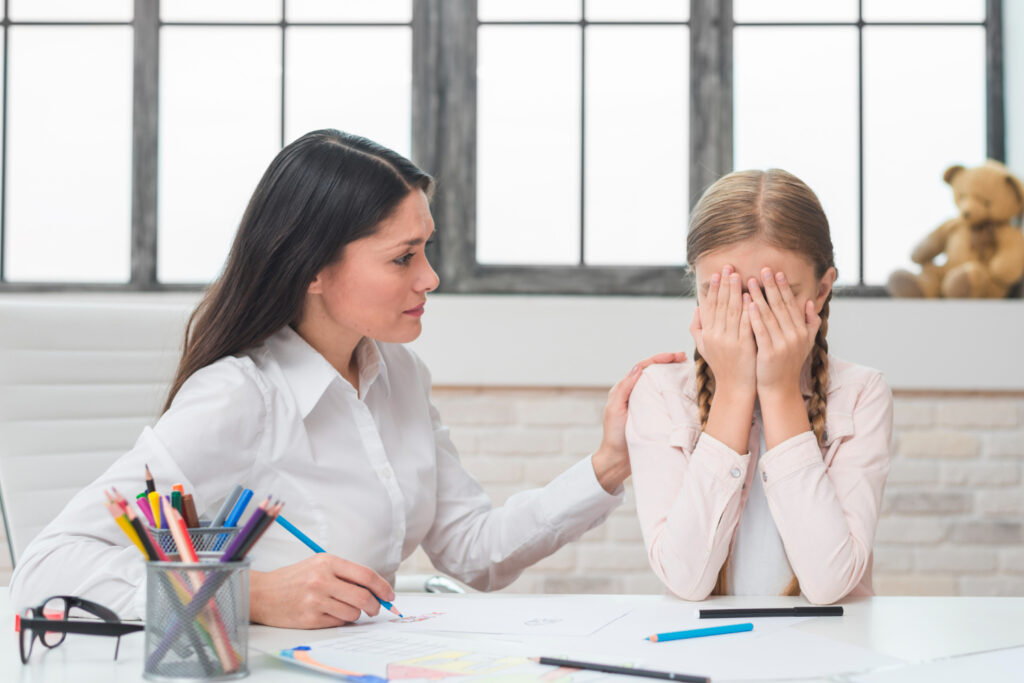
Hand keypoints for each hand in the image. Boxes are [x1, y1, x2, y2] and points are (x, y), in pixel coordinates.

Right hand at [249, 554, 394, 627]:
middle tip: (375, 608)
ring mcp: (315, 600)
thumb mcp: (319, 565)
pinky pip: (338, 623)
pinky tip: (330, 613)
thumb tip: (375, 589)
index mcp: (327, 562)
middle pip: (363, 596)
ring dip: (355, 614)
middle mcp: (322, 580)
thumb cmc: (294, 578)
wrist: (262, 593)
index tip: (390, 594)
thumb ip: (346, 574)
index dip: (382, 587)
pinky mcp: (310, 618)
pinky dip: (340, 620)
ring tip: (344, 608)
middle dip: (375, 605)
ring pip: (353, 612)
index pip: (366, 575)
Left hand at [592, 350, 686, 491]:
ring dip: (672, 375)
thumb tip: (638, 368)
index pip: (643, 368)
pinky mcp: (654, 415)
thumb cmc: (614, 436)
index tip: (674, 356)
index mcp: (625, 389)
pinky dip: (674, 393)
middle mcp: (635, 394)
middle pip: (653, 372)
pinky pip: (665, 399)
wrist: (618, 461)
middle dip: (668, 363)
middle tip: (684, 358)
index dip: (659, 359)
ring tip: (687, 370)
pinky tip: (684, 391)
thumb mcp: (615, 409)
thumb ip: (624, 388)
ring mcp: (645, 404)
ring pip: (660, 384)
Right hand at [689, 264, 755, 397]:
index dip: (713, 290)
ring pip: (732, 312)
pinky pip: (745, 323)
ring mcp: (730, 341)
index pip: (709, 307)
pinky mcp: (744, 346)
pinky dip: (747, 309)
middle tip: (729, 267)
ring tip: (739, 276)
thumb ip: (697, 328)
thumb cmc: (722, 366)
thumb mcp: (704, 348)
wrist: (735, 388)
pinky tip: (751, 297)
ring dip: (735, 292)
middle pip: (720, 305)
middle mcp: (716, 336)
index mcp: (707, 334)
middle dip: (724, 285)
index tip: (717, 274)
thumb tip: (696, 309)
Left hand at [746, 267, 819, 395]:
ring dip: (759, 297)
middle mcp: (794, 335)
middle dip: (771, 286)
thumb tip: (810, 303)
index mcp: (801, 331)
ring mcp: (783, 344)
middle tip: (763, 269)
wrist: (780, 389)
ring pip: (769, 316)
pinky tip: (748, 304)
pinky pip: (761, 331)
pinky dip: (754, 317)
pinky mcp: (770, 353)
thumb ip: (810, 323)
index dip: (783, 287)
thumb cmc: (788, 364)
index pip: (791, 304)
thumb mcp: (804, 343)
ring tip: (749, 282)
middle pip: (780, 306)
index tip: (776, 272)